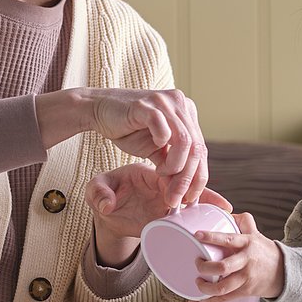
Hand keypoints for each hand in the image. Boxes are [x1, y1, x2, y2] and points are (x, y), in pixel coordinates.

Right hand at [77, 87, 208, 207]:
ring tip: (161, 175)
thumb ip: (172, 165)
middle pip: (196, 147)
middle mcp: (180, 104)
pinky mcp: (146, 106)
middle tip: (175, 197)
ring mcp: (164, 103)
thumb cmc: (128, 130)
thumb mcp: (155, 151)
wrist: (99, 110)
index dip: (199, 177)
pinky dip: (161, 147)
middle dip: (187, 179)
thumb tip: (185, 191)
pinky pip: (163, 129)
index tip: (190, 198)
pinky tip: (154, 156)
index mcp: (187, 113)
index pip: (201, 149)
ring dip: (176, 167)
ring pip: (185, 141)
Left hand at [86, 163, 231, 264]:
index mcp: (147, 172)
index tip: (174, 199)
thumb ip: (98, 193)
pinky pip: (194, 202)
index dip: (171, 183)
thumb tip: (108, 205)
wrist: (107, 207)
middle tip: (202, 204)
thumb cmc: (103, 192)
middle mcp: (162, 180)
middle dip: (193, 191)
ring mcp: (169, 192)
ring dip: (206, 198)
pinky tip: (222, 210)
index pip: (165, 173)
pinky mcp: (172, 205)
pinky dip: (208, 204)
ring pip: (193, 190)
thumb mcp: (95, 190)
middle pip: (184, 179)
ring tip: (222, 208)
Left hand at [192, 213, 285, 301]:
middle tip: (197, 263)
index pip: (228, 239)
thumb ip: (243, 222)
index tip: (197, 235)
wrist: (284, 272)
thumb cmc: (265, 251)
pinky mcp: (245, 291)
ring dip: (205, 287)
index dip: (212, 237)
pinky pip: (225, 299)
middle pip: (223, 267)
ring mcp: (246, 278)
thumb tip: (226, 212)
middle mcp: (246, 261)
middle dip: (205, 267)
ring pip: (223, 287)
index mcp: (247, 243)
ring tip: (198, 282)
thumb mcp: (256, 234)